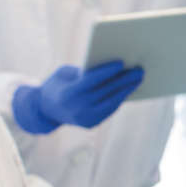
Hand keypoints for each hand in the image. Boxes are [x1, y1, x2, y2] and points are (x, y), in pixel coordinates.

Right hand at [12, 61, 143, 133]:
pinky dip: (119, 98)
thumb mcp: (66, 74)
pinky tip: (129, 88)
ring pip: (111, 102)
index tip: (121, 62)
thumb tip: (113, 65)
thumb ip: (84, 70)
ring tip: (138, 78)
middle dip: (124, 80)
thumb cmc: (58, 84)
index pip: (91, 81)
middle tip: (139, 70)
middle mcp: (77, 109)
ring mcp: (85, 119)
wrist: (45, 110)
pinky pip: (109, 109)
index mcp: (68, 94)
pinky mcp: (91, 124)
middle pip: (106, 92)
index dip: (107, 71)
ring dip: (127, 90)